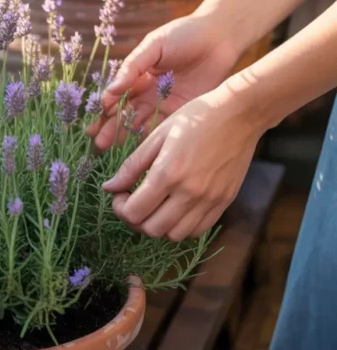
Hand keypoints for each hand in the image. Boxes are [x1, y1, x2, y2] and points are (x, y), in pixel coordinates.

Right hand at [90, 14, 239, 151]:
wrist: (220, 37)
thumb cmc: (184, 35)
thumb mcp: (154, 46)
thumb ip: (132, 67)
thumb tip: (111, 90)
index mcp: (139, 76)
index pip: (117, 97)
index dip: (104, 111)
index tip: (92, 124)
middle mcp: (150, 93)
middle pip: (126, 114)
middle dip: (111, 129)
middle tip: (98, 144)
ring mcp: (166, 105)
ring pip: (141, 124)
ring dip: (125, 137)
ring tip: (110, 148)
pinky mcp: (184, 113)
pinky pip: (164, 128)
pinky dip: (151, 139)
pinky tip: (137, 149)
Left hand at [102, 81, 262, 240]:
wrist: (240, 114)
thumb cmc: (196, 118)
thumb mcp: (158, 135)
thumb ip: (132, 165)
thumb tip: (109, 187)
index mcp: (168, 173)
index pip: (134, 211)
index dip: (120, 208)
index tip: (120, 195)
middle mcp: (189, 192)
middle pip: (152, 229)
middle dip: (135, 219)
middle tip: (134, 202)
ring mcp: (209, 200)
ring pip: (174, 235)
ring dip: (158, 225)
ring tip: (155, 206)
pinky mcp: (224, 203)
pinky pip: (197, 230)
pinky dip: (181, 226)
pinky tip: (176, 208)